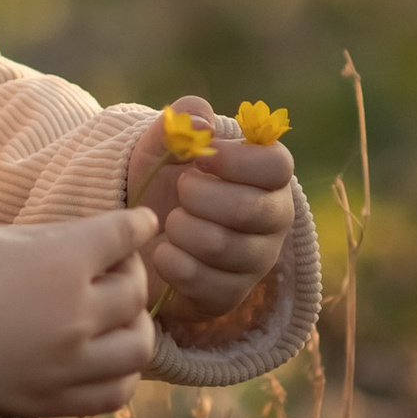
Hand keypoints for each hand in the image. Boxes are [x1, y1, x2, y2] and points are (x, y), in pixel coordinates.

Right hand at [0, 206, 158, 417]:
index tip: (142, 223)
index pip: (125, 237)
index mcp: (60, 264)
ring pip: (139, 347)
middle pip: (137, 294)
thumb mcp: (7, 238)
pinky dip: (122, 373)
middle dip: (130, 273)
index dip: (138, 225)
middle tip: (112, 269)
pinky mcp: (51, 401)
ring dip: (134, 325)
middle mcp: (73, 317)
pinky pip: (114, 393)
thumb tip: (108, 241)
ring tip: (114, 317)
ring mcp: (65, 366)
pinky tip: (104, 357)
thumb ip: (63, 239)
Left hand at [127, 96, 296, 322]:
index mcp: (267, 175)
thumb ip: (180, 122)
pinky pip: (204, 282)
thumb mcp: (161, 145)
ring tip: (170, 221)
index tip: (201, 157)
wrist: (139, 234)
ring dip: (181, 228)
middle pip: (250, 209)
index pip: (277, 165)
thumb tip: (201, 123)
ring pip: (222, 246)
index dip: (236, 160)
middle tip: (181, 190)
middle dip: (199, 196)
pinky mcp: (231, 295)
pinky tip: (164, 251)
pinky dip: (173, 262)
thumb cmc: (161, 181)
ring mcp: (256, 261)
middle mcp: (273, 219)